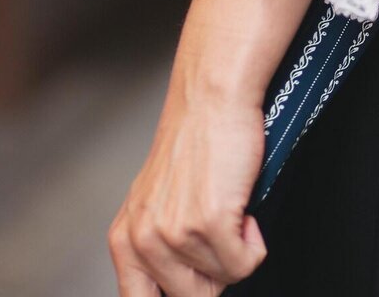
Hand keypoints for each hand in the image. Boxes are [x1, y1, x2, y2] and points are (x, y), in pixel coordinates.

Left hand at [109, 92, 266, 295]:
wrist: (212, 100)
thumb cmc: (195, 143)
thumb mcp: (158, 203)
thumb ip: (159, 248)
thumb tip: (190, 288)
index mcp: (124, 241)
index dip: (179, 296)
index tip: (198, 286)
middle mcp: (141, 242)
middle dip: (216, 274)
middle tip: (221, 235)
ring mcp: (174, 235)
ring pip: (223, 280)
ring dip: (237, 250)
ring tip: (230, 209)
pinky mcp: (208, 223)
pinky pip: (245, 263)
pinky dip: (254, 242)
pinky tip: (243, 208)